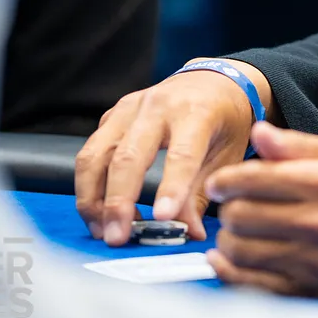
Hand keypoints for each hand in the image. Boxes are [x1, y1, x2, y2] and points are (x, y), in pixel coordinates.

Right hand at [75, 66, 261, 245]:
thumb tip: (188, 232)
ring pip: (96, 154)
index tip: (162, 218)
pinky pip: (91, 152)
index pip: (181, 153)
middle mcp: (158, 106)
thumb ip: (205, 192)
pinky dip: (89, 186)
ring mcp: (129, 109)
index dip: (171, 187)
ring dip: (93, 198)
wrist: (213, 80)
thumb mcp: (228, 153)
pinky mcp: (112, 116)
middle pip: (127, 156)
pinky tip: (100, 211)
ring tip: (103, 230)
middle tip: (117, 238)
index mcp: (196, 112)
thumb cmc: (225, 119)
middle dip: (118, 201)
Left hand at [204, 122, 317, 296]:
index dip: (226, 180)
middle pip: (242, 215)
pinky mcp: (312, 288)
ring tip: (235, 228)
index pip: (255, 180)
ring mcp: (314, 260)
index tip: (219, 183)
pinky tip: (226, 259)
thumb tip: (258, 132)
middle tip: (230, 204)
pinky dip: (230, 272)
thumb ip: (299, 144)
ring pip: (242, 251)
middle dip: (227, 207)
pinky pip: (254, 286)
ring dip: (228, 238)